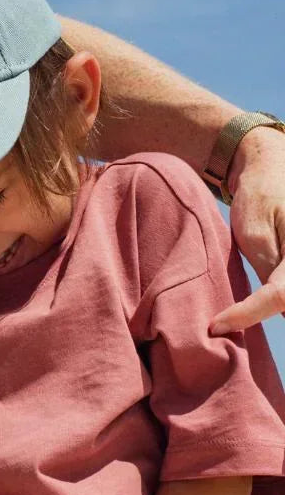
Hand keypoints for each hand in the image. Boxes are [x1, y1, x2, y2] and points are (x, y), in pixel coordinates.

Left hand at [213, 124, 284, 331]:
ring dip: (267, 307)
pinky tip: (248, 305)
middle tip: (221, 325)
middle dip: (260, 315)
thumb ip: (268, 267)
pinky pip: (284, 292)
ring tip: (229, 317)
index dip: (248, 314)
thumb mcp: (255, 232)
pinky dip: (272, 300)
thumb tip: (278, 307)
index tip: (216, 324)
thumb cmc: (261, 196)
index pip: (281, 296)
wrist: (271, 168)